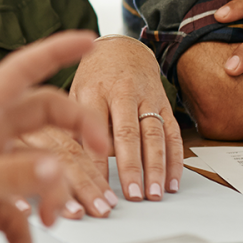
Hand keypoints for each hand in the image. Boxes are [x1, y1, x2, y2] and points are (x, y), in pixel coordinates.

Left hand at [0, 31, 109, 242]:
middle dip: (74, 131)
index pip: (20, 72)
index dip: (55, 51)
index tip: (88, 41)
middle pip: (42, 119)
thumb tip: (58, 168)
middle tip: (97, 151)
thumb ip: (7, 176)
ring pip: (37, 172)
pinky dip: (22, 238)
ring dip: (50, 197)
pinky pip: (17, 215)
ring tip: (48, 221)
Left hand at [69, 35, 182, 200]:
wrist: (122, 48)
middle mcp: (122, 93)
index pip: (94, 128)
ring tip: (155, 193)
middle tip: (133, 194)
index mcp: (94, 91)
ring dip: (156, 166)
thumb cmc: (93, 78)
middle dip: (131, 166)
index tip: (97, 185)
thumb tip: (68, 165)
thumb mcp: (75, 93)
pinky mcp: (164, 103)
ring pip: (153, 134)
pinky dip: (174, 159)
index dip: (96, 158)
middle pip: (128, 132)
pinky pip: (172, 133)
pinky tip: (172, 181)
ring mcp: (146, 98)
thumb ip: (73, 125)